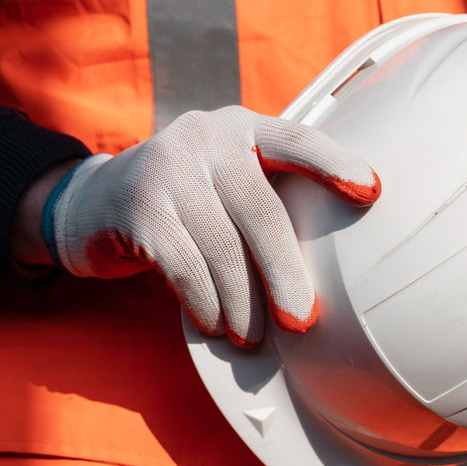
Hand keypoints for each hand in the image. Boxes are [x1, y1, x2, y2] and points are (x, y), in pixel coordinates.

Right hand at [40, 106, 379, 345]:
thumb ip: (264, 202)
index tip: (371, 193)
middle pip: (261, 211)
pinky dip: (205, 303)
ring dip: (241, 303)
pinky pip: (184, 266)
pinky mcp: (138, 208)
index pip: (295, 139)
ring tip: (251, 337)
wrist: (94, 202)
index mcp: (241, 128)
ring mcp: (168, 169)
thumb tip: (315, 279)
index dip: (333, 164)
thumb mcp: (225, 183)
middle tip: (301, 321)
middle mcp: (206, 137)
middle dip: (284, 274)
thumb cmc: (186, 204)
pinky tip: (214, 324)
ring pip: (222, 248)